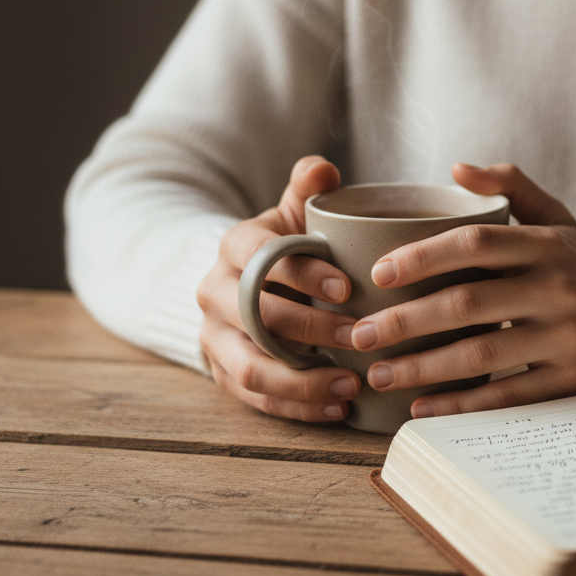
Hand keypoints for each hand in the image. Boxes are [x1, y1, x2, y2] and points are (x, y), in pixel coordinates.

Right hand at [197, 156, 361, 422]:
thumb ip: (309, 187)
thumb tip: (324, 168)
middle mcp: (214, 292)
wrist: (246, 282)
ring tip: (352, 385)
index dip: (303, 273)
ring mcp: (214, 337)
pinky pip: (254, 398)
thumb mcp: (293, 212)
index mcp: (234, 247)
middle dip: (312, 329)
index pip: (261, 258)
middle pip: (256, 316)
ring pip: (251, 366)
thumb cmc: (285, 246)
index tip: (348, 288)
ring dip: (303, 380)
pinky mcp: (222, 373)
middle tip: (362, 337)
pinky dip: (296, 407)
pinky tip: (337, 407)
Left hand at [345, 163, 575, 418]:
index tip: (378, 272)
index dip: (423, 256)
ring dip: (423, 367)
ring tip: (375, 374)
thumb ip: (512, 188)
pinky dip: (463, 405)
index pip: (475, 243)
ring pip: (483, 355)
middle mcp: (557, 289)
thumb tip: (457, 168)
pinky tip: (421, 406)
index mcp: (546, 245)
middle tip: (358, 333)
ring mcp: (567, 338)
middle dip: (405, 321)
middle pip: (468, 304)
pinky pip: (510, 396)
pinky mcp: (574, 383)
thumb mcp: (560, 219)